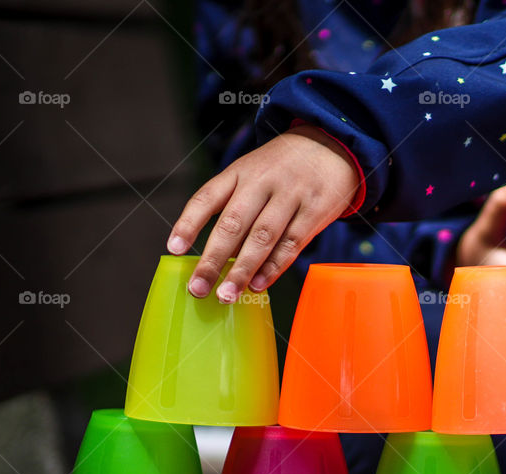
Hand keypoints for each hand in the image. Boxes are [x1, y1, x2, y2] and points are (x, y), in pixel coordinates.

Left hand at [167, 124, 359, 302]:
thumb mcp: (253, 172)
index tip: (173, 249)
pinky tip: (258, 284)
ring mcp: (290, 195)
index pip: (207, 197)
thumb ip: (235, 204)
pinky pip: (291, 243)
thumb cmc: (284, 169)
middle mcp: (262, 181)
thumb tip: (217, 256)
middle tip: (198, 288)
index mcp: (240, 171)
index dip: (188, 223)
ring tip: (226, 295)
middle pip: (233, 223)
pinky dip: (274, 267)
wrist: (332, 146)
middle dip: (213, 259)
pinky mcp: (315, 210)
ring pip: (261, 236)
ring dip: (242, 270)